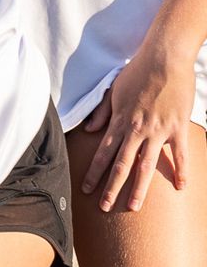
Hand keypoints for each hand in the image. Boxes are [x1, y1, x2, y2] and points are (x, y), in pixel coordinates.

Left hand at [82, 41, 197, 210]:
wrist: (164, 59)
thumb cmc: (137, 72)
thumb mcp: (113, 90)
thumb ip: (102, 111)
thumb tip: (89, 129)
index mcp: (119, 121)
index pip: (102, 153)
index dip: (93, 172)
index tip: (86, 189)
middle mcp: (136, 130)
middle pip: (121, 164)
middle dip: (111, 188)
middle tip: (104, 207)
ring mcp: (158, 131)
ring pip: (146, 165)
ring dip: (139, 188)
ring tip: (134, 208)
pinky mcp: (177, 128)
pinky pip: (180, 155)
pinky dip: (181, 171)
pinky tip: (180, 187)